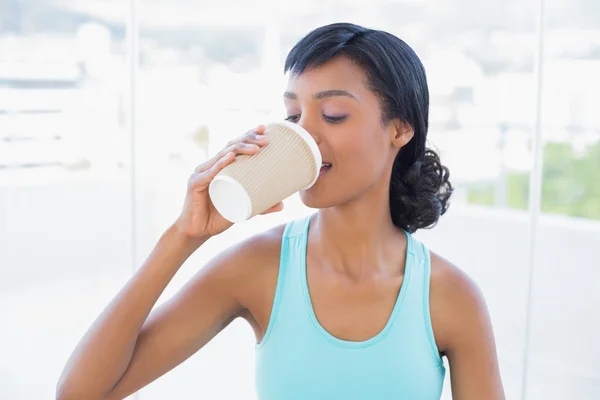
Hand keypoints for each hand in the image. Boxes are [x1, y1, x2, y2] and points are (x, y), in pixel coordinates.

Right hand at [174, 125, 283, 240]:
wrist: (198, 232)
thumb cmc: (219, 216)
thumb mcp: (243, 208)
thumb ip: (261, 205)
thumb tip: (282, 205)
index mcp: (221, 167)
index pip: (235, 145)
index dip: (248, 135)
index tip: (264, 129)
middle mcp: (210, 165)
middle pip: (230, 146)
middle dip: (248, 139)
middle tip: (266, 140)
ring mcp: (202, 173)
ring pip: (222, 156)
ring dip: (239, 149)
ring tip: (256, 149)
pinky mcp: (195, 184)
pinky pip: (209, 173)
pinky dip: (220, 164)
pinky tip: (230, 158)